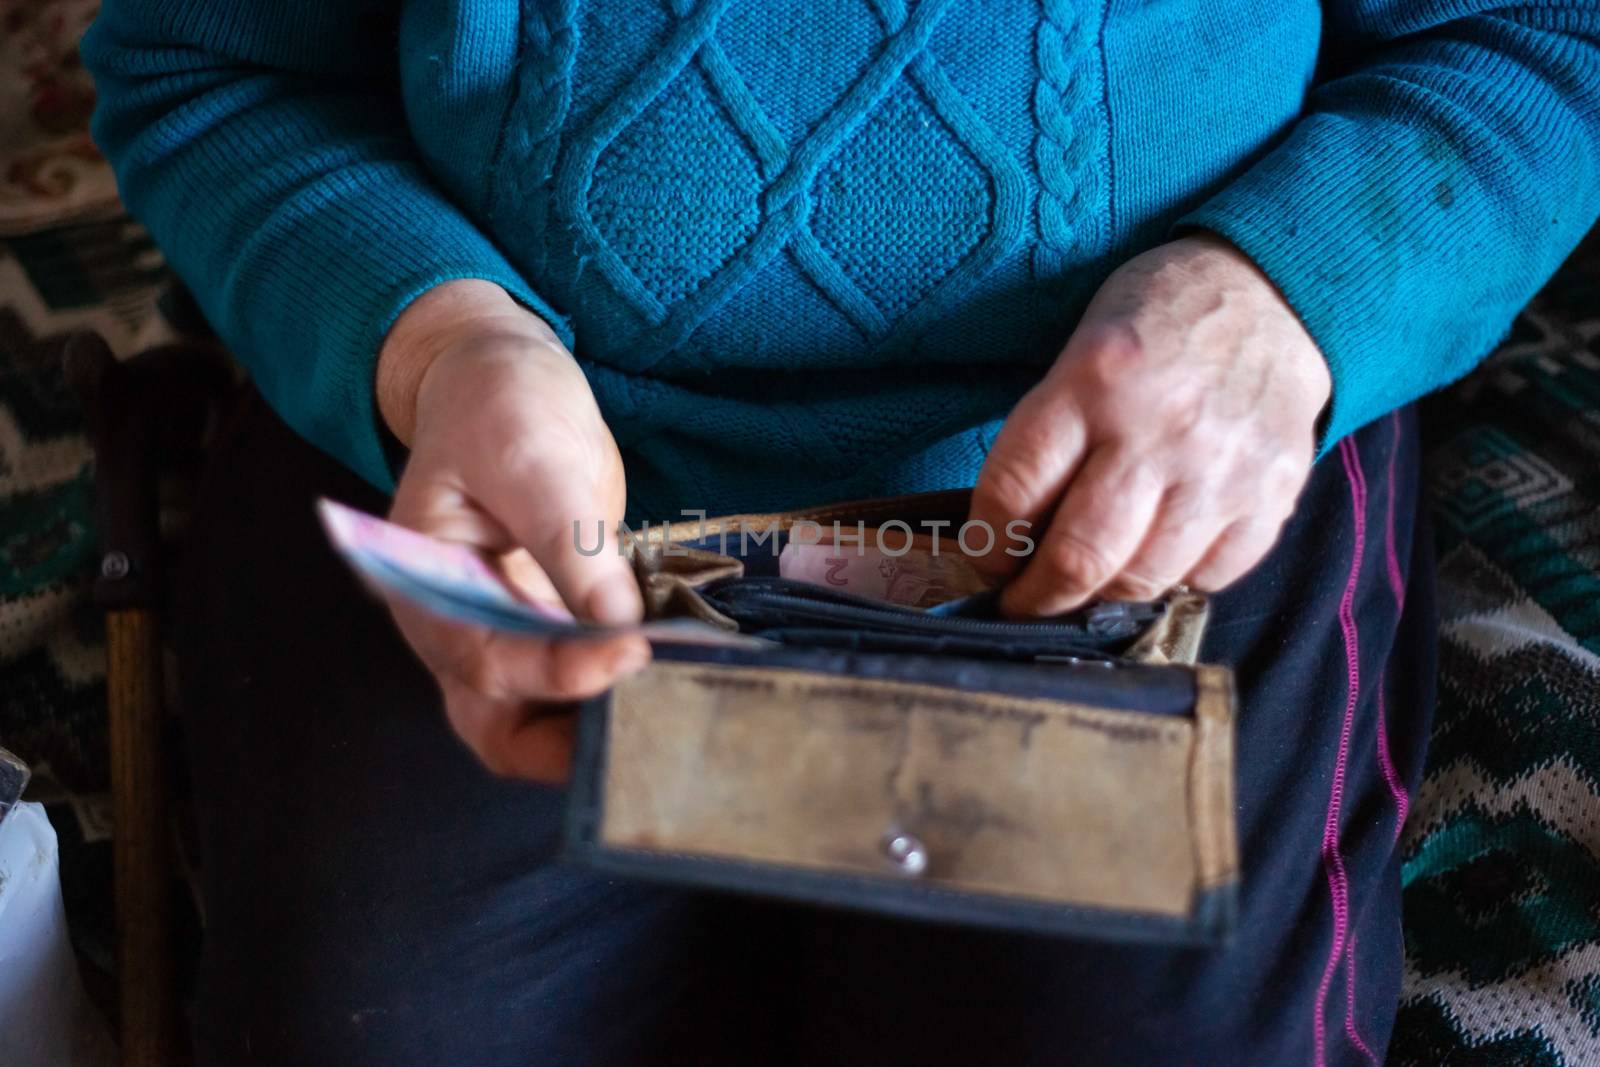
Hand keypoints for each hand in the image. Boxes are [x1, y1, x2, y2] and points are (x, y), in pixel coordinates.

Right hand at [376, 280, 647, 780]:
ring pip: (544, 729)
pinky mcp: (554, 633)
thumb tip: (617, 625)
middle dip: (572, 742)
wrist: (508, 384)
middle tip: (654, 718)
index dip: (560, 670)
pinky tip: (679, 677)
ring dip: (603, 729)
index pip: (487, 662)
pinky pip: (584, 689)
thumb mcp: (533, 459)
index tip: (633, 649)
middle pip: (502, 732)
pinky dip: (625, 695)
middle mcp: (460, 633)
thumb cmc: (501, 409)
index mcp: (427, 590)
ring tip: (674, 708)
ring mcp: (508, 639)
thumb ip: (569, 543)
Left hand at [969, 234, 1330, 616]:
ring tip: (1086, 586)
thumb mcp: (1079, 352)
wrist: (1271, 293)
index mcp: (1093, 381)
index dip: (987, 545)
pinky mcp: (1272, 495)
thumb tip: (1012, 539)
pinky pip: (1207, 578)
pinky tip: (1155, 557)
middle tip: (1023, 602)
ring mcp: (1221, 469)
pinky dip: (1172, 581)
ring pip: (1141, 581)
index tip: (987, 560)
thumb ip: (1048, 440)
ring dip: (1101, 598)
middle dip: (1036, 597)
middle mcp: (1158, 430)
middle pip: (1078, 558)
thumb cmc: (1156, 324)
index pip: (1013, 495)